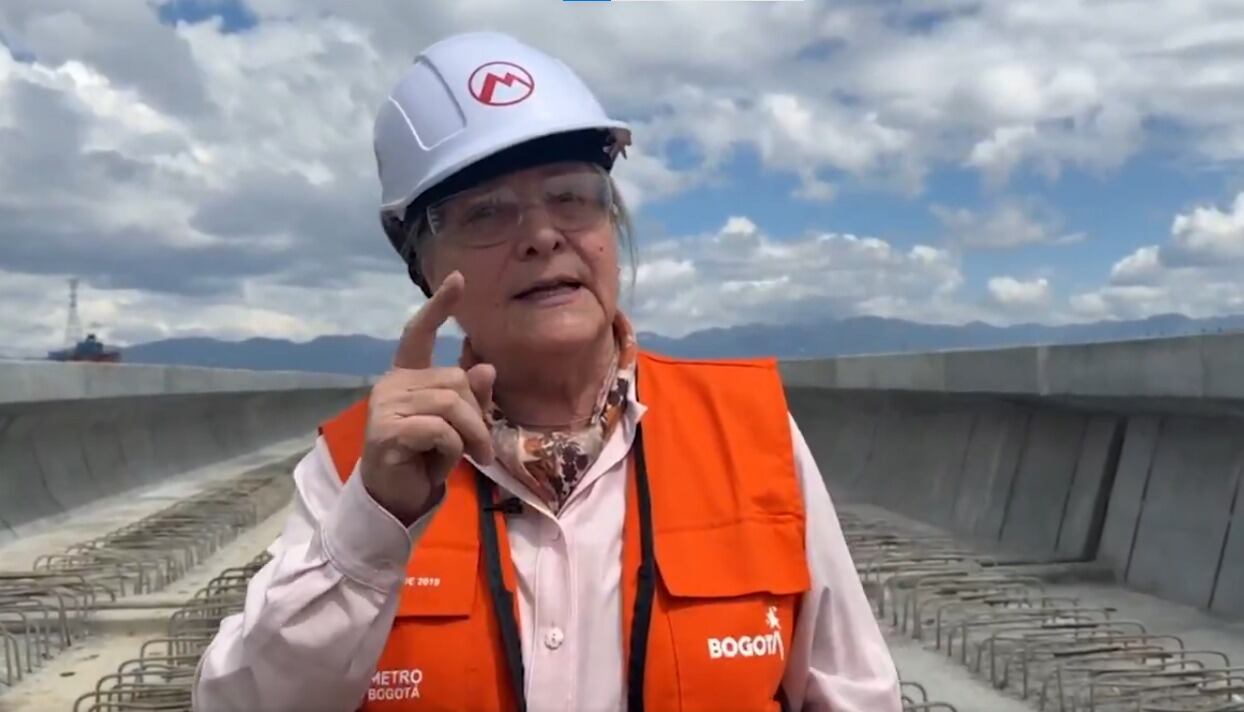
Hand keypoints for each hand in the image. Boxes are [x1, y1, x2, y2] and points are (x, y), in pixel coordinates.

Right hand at [359, 271, 495, 524]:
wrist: (396, 498)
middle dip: (477, 416)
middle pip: (454, 380)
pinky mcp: (386, 430)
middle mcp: (392, 383)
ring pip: (451, 405)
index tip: (459, 279)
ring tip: (466, 458)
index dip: (439, 307)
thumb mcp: (458, 426)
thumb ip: (472, 398)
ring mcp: (385, 405)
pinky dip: (452, 449)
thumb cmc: (426, 458)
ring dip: (470, 436)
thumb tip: (486, 368)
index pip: (419, 333)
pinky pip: (439, 429)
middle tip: (481, 448)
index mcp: (407, 376)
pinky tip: (442, 464)